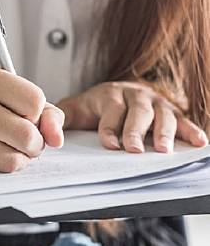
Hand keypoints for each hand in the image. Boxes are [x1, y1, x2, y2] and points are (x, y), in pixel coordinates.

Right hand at [0, 66, 64, 171]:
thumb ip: (39, 107)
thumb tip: (56, 136)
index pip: (35, 102)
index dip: (37, 113)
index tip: (26, 112)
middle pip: (27, 136)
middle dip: (34, 142)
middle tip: (23, 135)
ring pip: (14, 159)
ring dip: (20, 157)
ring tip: (8, 144)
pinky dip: (1, 163)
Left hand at [57, 81, 207, 152]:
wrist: (110, 96)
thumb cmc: (90, 109)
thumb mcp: (71, 111)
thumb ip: (58, 120)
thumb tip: (51, 135)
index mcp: (109, 94)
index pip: (111, 110)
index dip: (110, 127)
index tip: (110, 145)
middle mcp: (134, 95)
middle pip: (138, 112)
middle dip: (136, 131)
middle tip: (134, 150)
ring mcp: (155, 102)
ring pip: (162, 115)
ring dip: (164, 132)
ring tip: (163, 151)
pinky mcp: (170, 112)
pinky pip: (183, 120)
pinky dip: (191, 131)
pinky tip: (199, 143)